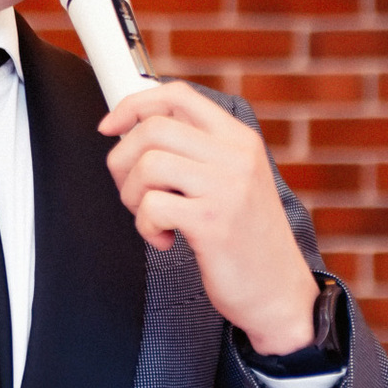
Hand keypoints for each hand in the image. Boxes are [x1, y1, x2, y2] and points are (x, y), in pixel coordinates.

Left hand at [99, 82, 318, 354]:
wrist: (278, 291)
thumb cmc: (246, 239)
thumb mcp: (233, 180)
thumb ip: (196, 151)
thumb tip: (134, 127)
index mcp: (239, 139)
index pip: (178, 96)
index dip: (134, 105)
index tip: (110, 127)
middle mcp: (236, 156)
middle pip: (152, 128)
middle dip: (123, 160)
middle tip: (132, 191)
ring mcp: (227, 186)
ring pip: (147, 165)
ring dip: (133, 196)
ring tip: (152, 217)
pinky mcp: (212, 222)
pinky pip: (152, 207)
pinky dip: (146, 227)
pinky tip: (166, 239)